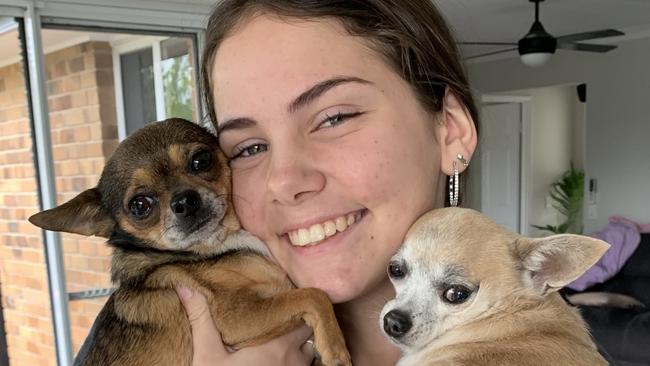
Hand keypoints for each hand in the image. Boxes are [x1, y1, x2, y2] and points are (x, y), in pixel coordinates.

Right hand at [176, 286, 315, 365]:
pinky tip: (281, 364)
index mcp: (278, 345)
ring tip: (283, 345)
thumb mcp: (207, 355)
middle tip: (283, 323)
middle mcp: (294, 361)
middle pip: (309, 335)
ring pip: (310, 355)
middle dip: (300, 328)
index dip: (299, 308)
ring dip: (300, 349)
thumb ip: (201, 320)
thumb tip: (185, 287)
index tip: (288, 302)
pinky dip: (300, 365)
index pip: (305, 316)